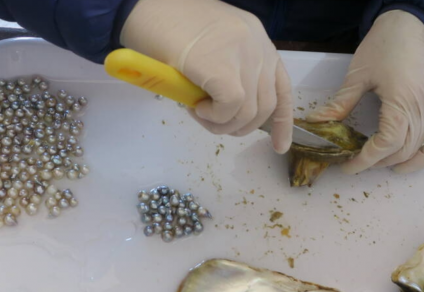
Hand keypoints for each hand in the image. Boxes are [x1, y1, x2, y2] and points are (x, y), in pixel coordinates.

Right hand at [121, 0, 292, 152]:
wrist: (142, 7)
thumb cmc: (166, 27)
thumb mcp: (212, 47)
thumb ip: (230, 72)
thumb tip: (230, 110)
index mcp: (257, 39)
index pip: (281, 87)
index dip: (281, 121)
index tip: (279, 146)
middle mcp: (257, 45)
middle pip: (266, 105)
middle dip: (239, 126)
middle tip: (211, 123)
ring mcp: (243, 54)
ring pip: (248, 112)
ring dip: (221, 124)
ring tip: (198, 112)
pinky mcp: (222, 67)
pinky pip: (230, 108)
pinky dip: (214, 117)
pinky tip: (197, 108)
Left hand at [307, 10, 423, 173]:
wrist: (410, 28)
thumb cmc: (384, 47)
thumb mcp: (358, 76)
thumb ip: (341, 104)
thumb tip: (317, 123)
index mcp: (401, 102)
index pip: (385, 145)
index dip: (365, 160)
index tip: (347, 166)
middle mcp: (422, 110)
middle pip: (400, 151)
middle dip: (376, 162)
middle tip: (355, 160)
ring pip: (418, 149)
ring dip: (396, 161)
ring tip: (376, 162)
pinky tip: (407, 162)